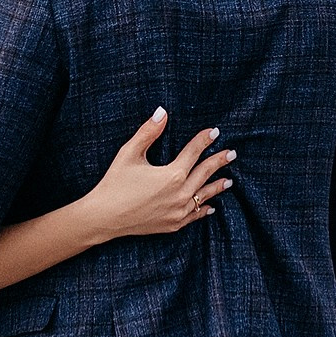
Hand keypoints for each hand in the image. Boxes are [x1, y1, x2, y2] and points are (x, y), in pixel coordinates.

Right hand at [86, 109, 234, 240]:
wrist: (104, 217)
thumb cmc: (114, 183)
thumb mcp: (129, 153)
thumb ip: (148, 132)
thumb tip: (162, 111)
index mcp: (172, 175)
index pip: (194, 152)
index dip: (204, 140)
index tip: (214, 132)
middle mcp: (180, 194)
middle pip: (205, 174)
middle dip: (219, 162)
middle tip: (231, 153)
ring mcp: (178, 212)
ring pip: (203, 196)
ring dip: (217, 187)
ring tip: (229, 180)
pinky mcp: (172, 225)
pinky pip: (194, 216)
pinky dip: (203, 210)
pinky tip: (211, 207)